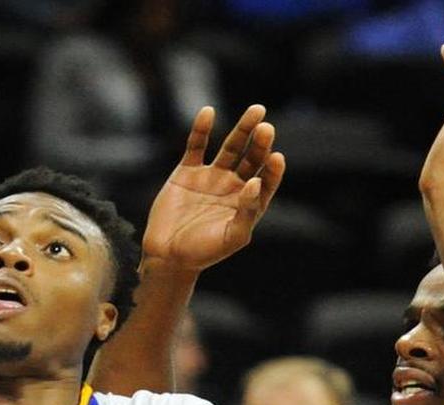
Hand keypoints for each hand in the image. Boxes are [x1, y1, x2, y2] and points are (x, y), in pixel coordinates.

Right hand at [141, 105, 285, 272]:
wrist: (168, 255)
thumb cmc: (204, 251)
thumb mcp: (232, 237)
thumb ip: (248, 211)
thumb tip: (255, 182)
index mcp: (249, 202)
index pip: (267, 180)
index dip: (272, 169)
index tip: (276, 157)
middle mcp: (233, 185)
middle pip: (252, 157)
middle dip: (260, 142)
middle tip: (266, 127)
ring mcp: (211, 176)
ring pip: (231, 147)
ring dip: (243, 129)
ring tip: (256, 111)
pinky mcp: (187, 171)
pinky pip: (196, 146)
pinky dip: (202, 129)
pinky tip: (208, 112)